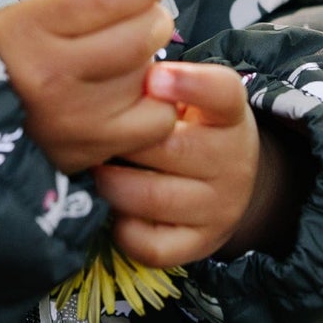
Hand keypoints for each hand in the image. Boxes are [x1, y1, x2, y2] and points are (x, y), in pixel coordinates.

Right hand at [0, 0, 178, 173]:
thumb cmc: (15, 53)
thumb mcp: (35, 12)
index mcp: (30, 31)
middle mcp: (52, 77)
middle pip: (137, 39)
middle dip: (155, 21)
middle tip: (149, 20)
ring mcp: (75, 120)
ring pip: (150, 80)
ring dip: (151, 64)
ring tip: (129, 63)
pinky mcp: (92, 150)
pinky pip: (154, 123)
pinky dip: (155, 105)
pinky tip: (137, 96)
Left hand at [90, 61, 292, 268]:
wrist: (228, 184)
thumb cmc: (189, 128)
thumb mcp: (189, 99)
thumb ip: (157, 86)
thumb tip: (111, 78)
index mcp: (229, 117)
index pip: (223, 94)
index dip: (190, 84)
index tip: (153, 77)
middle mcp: (232, 162)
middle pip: (170, 148)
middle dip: (123, 141)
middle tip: (89, 132)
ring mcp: (219, 209)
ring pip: (152, 197)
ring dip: (112, 183)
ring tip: (96, 168)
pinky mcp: (199, 245)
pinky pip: (151, 245)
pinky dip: (123, 229)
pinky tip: (115, 210)